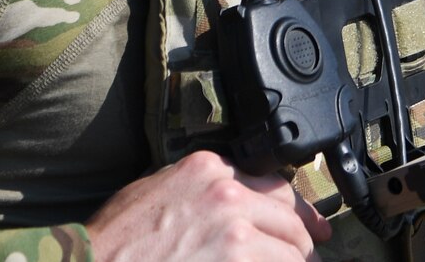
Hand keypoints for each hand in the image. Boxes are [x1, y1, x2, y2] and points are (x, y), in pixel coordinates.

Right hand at [86, 151, 332, 261]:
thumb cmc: (112, 242)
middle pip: (288, 218)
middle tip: (312, 256)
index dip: (298, 211)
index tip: (311, 226)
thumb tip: (233, 199)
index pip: (274, 187)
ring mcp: (233, 232)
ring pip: (289, 251)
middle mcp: (226, 195)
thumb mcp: (153, 192)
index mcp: (208, 170)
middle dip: (303, 242)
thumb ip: (198, 189)